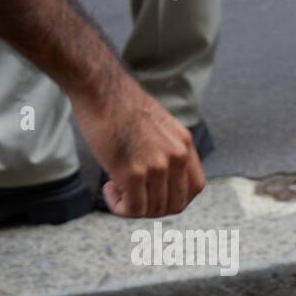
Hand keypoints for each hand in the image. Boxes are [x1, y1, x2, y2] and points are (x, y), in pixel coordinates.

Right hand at [71, 75, 205, 218]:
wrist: (99, 87)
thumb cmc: (120, 105)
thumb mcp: (159, 127)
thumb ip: (167, 151)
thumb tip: (161, 180)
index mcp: (185, 144)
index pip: (195, 188)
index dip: (176, 198)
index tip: (156, 195)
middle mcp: (177, 156)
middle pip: (176, 204)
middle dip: (154, 207)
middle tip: (133, 196)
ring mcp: (157, 165)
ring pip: (154, 209)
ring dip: (134, 207)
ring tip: (116, 189)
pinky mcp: (133, 172)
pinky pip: (133, 208)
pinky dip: (120, 207)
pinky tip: (109, 189)